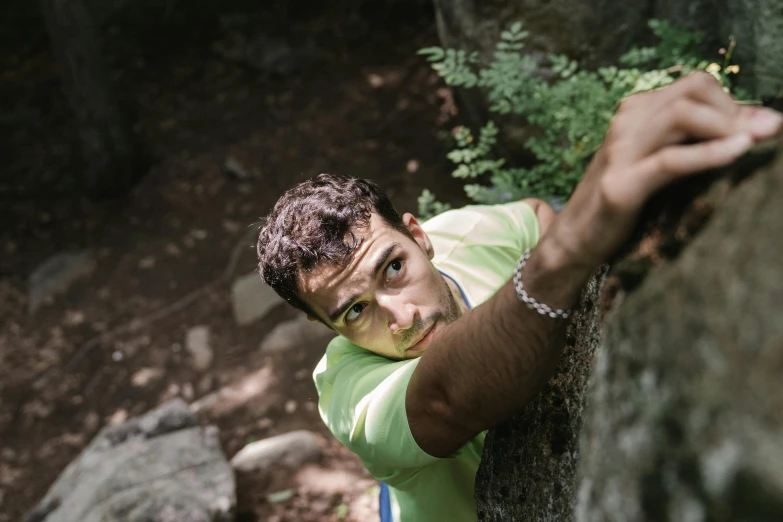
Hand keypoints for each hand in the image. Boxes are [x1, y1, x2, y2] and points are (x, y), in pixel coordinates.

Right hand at [547, 72, 782, 267]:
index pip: (695, 84)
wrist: (575, 239)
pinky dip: (710, 154)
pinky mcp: (620, 186)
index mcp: (635, 113)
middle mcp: (625, 124)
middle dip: (734, 110)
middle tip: (761, 136)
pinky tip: (738, 152)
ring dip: (727, 126)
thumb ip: (700, 140)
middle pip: (692, 90)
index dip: (732, 101)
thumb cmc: (626, 201)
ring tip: (753, 144)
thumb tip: (762, 122)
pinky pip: (671, 160)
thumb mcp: (662, 162)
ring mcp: (620, 152)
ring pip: (681, 115)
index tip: (759, 127)